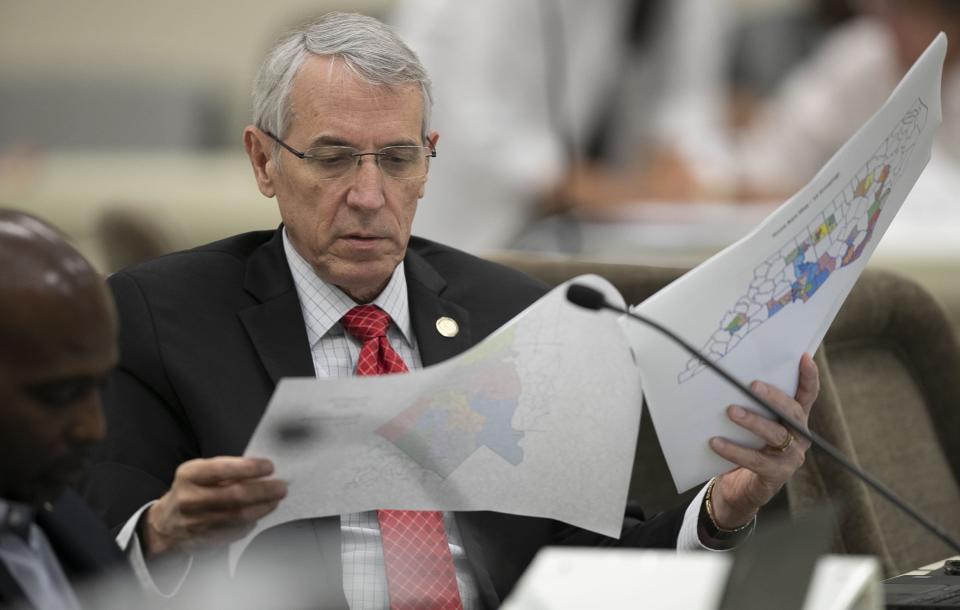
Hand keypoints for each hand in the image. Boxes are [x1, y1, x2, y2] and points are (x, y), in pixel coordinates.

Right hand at [142, 456, 286, 556]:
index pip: (222, 469)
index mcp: (189, 475)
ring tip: (275, 500)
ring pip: (237, 516)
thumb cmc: (191, 490)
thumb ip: (228, 469)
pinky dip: (250, 523)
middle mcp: (189, 499)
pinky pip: (234, 532)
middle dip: (263, 490)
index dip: (249, 468)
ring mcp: (195, 522)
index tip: (269, 466)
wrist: (166, 522)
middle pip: (234, 496)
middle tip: (281, 487)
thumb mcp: (201, 472)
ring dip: (262, 507)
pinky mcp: (204, 540)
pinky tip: (258, 515)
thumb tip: (261, 469)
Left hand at [707, 353, 818, 528]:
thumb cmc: (745, 445)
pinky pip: (754, 460)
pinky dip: (734, 450)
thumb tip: (727, 377)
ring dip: (753, 421)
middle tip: (752, 385)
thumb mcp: (751, 423)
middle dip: (773, 397)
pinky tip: (715, 442)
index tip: (805, 357)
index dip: (809, 377)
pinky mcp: (775, 475)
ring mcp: (790, 457)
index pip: (807, 395)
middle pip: (791, 413)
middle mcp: (798, 437)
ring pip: (775, 435)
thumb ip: (749, 404)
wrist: (739, 488)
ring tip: (731, 411)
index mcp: (795, 420)